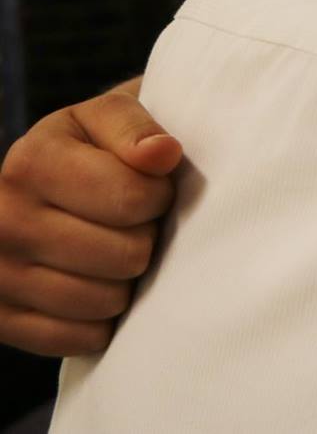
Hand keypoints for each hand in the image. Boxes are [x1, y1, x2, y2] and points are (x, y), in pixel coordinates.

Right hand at [0, 90, 181, 355]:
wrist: (54, 183)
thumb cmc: (99, 148)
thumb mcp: (114, 116)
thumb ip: (138, 128)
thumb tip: (161, 154)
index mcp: (30, 161)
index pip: (132, 198)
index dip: (159, 196)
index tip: (153, 188)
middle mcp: (2, 219)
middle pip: (125, 255)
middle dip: (146, 239)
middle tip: (135, 225)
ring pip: (105, 301)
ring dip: (127, 281)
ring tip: (116, 252)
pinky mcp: (0, 320)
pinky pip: (79, 339)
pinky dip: (102, 322)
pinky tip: (98, 287)